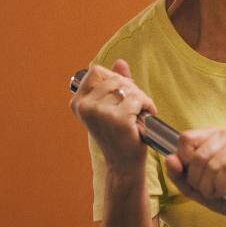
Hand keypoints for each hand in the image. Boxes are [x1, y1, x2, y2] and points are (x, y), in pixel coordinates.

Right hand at [70, 60, 156, 175]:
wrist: (123, 164)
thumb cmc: (118, 135)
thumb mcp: (112, 106)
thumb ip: (115, 83)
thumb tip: (120, 62)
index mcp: (78, 102)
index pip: (96, 71)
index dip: (114, 78)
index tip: (121, 95)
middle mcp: (85, 106)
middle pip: (115, 78)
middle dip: (131, 89)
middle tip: (135, 107)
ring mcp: (100, 113)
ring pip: (128, 88)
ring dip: (140, 98)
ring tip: (138, 114)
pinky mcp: (118, 119)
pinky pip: (138, 99)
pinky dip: (147, 106)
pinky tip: (144, 118)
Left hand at [164, 127, 225, 219]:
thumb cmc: (221, 190)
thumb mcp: (193, 185)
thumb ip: (177, 173)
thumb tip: (169, 159)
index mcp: (210, 135)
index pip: (186, 138)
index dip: (183, 160)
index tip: (192, 175)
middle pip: (198, 156)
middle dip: (197, 180)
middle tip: (205, 189)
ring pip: (212, 165)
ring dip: (209, 187)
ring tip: (215, 191)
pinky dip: (222, 186)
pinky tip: (225, 190)